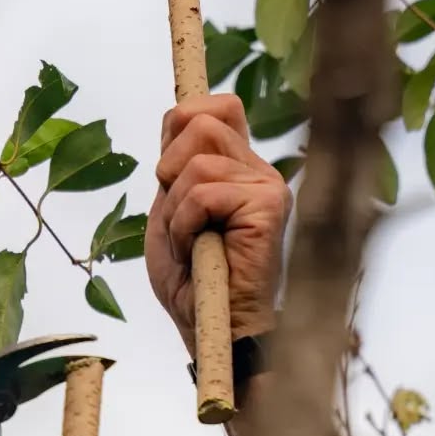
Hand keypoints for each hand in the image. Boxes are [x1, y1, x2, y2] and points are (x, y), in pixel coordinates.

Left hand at [146, 94, 290, 349]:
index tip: (166, 173)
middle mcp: (257, 170)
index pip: (213, 108)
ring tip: (189, 244)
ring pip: (197, 161)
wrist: (213, 327)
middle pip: (200, 122)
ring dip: (175, 211)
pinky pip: (203, 193)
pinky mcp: (268, 206)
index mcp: (237, 169)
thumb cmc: (192, 283)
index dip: (180, 123)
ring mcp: (267, 186)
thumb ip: (175, 167)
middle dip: (168, 173)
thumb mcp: (170, 214)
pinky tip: (197, 253)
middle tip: (177, 220)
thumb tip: (178, 113)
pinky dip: (184, 227)